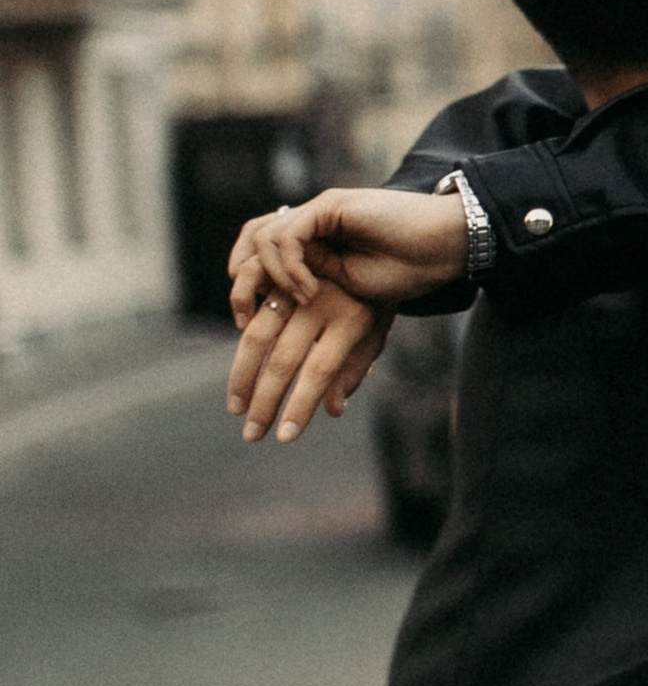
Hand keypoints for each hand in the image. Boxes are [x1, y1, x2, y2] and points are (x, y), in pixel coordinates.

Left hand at [227, 184, 467, 322]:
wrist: (444, 247)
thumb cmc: (411, 274)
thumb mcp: (354, 297)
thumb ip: (321, 302)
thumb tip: (293, 344)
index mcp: (316, 244)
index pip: (259, 252)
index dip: (244, 284)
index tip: (246, 321)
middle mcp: (312, 224)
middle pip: (252, 239)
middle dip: (241, 282)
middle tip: (246, 317)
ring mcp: (320, 212)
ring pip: (264, 237)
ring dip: (274, 276)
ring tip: (302, 300)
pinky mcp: (330, 206)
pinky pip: (288, 235)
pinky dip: (291, 267)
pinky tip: (310, 290)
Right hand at [227, 280, 394, 442]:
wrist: (368, 247)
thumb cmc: (372, 303)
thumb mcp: (374, 335)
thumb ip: (353, 371)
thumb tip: (332, 410)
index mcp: (352, 321)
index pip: (320, 372)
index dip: (300, 406)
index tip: (284, 438)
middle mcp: (321, 304)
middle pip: (284, 359)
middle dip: (265, 401)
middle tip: (251, 435)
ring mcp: (295, 287)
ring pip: (258, 335)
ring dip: (242, 377)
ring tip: (235, 409)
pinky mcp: (276, 274)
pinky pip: (248, 305)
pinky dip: (238, 335)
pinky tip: (239, 367)